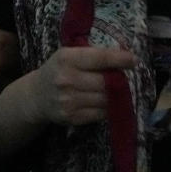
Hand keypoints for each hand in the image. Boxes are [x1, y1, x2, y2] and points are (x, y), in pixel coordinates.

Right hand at [0, 46, 138, 161]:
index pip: (99, 58)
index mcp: (66, 58)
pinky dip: (108, 108)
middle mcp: (66, 79)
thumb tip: (125, 56)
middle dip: (119, 80)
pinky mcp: (72, 117)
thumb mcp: (69, 55)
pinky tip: (107, 101)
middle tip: (124, 77)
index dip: (119, 59)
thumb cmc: (59, 70)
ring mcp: (68, 100)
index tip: (133, 60)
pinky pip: (101, 113)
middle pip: (105, 82)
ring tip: (117, 89)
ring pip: (105, 99)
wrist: (36, 95)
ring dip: (116, 95)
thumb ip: (92, 54)